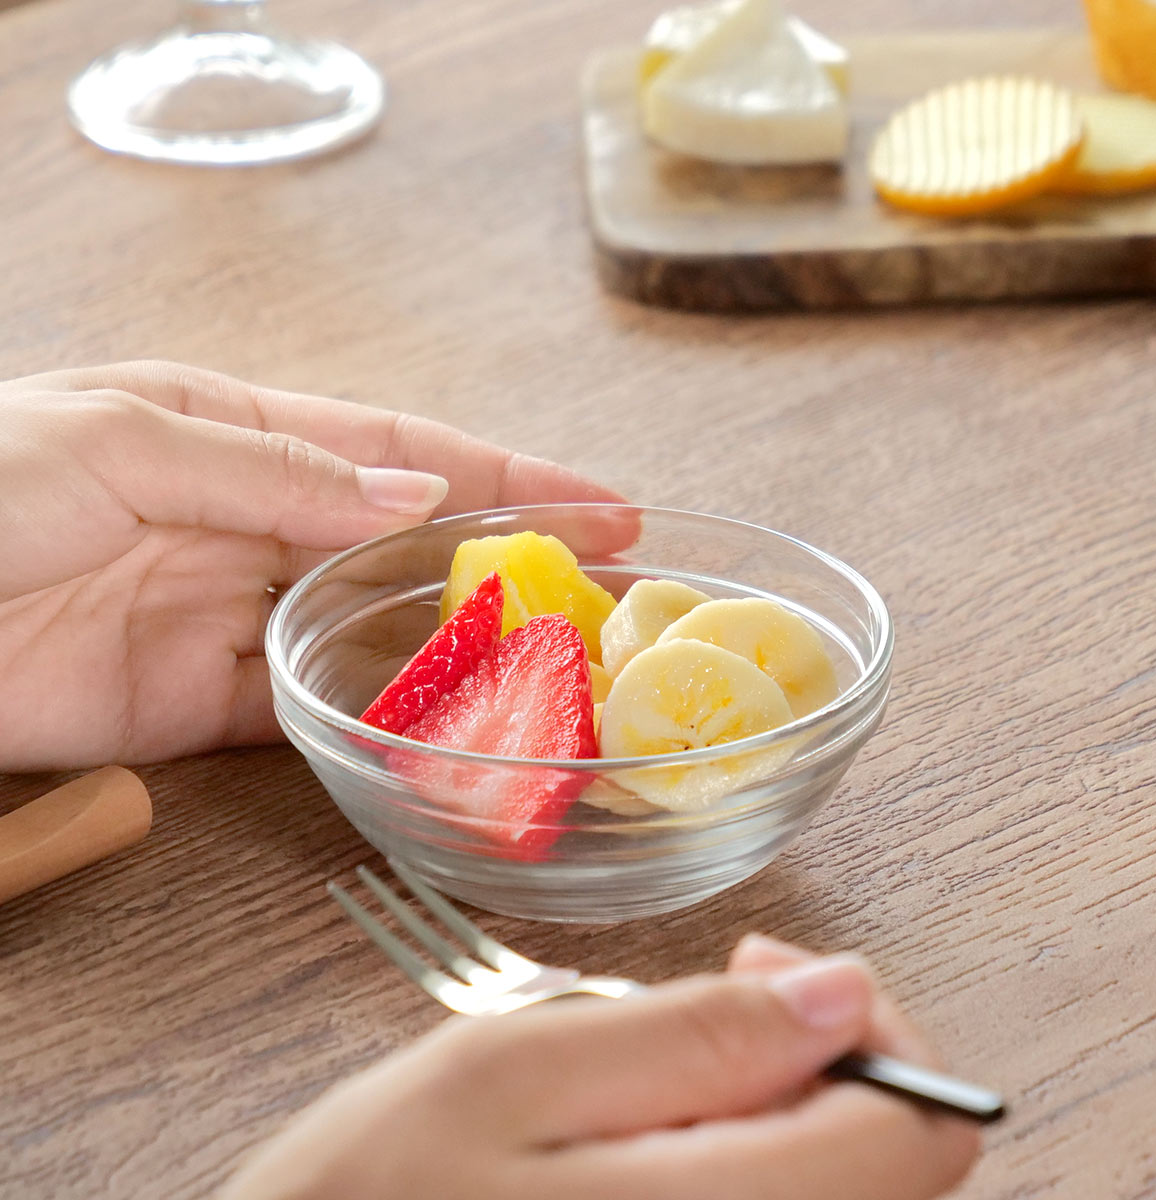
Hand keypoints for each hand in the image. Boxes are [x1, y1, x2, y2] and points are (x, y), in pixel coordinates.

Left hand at [0, 361, 623, 769]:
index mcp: (241, 433)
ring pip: (375, 630)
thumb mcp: (128, 439)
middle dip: (511, 559)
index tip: (603, 499)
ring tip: (559, 659)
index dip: (509, 476)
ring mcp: (236, 617)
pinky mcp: (203, 705)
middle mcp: (256, 521)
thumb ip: (276, 470)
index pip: (403, 451)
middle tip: (614, 587)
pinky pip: (312, 711)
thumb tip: (414, 493)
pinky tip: (449, 728)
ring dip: (461, 643)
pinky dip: (377, 720)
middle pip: (409, 542)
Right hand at [221, 938, 980, 1199]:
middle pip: (891, 1168)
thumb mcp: (507, 1073)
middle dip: (807, 1059)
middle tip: (684, 1012)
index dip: (869, 1021)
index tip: (760, 968)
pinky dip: (732, 1162)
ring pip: (830, 1192)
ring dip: (764, 1112)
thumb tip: (839, 993)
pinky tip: (636, 1148)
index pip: (923, 1130)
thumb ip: (686, 1034)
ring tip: (639, 1084)